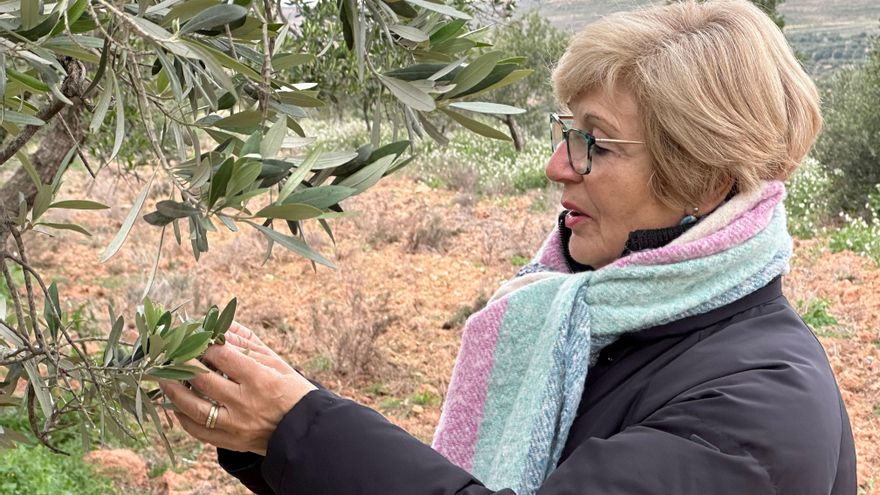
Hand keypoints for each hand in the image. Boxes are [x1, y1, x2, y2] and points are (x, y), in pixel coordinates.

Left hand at [159, 322, 316, 454]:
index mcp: (260, 379)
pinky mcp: (230, 442)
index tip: (197, 338)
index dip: (205, 344)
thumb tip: (222, 328)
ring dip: (172, 389)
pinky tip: (175, 404)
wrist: (305, 431)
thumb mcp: (277, 363)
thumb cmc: (293, 391)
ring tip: (163, 377)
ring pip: (192, 406)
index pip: (222, 356)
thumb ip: (248, 346)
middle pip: (202, 379)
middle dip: (181, 361)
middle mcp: (244, 402)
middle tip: (170, 352)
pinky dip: (181, 416)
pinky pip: (197, 430)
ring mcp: (235, 425)